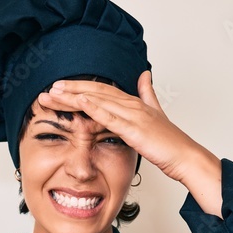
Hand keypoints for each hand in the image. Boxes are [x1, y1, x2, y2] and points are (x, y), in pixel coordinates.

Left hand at [36, 71, 222, 215]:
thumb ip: (147, 94)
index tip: (60, 89)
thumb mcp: (156, 114)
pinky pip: (110, 116)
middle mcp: (131, 104)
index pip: (101, 90)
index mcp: (133, 102)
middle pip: (95, 91)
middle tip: (47, 89)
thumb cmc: (171, 142)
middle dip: (70, 90)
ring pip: (98, 100)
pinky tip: (78, 102)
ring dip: (74, 96)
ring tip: (53, 94)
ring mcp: (133, 114)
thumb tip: (145, 75)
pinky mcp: (134, 128)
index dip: (79, 88)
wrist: (185, 157)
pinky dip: (93, 107)